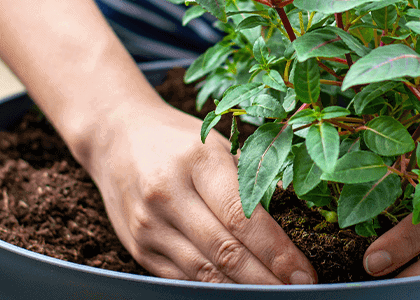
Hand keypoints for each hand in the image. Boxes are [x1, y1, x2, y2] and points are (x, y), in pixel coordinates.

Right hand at [84, 101, 316, 283]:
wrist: (115, 137)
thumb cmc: (180, 141)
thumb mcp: (218, 144)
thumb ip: (252, 178)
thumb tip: (297, 221)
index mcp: (198, 161)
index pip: (243, 217)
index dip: (277, 251)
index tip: (303, 272)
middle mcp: (168, 194)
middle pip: (225, 251)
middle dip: (267, 278)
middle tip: (298, 290)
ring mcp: (149, 224)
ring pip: (203, 273)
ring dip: (243, 290)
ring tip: (274, 295)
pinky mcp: (138, 247)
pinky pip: (182, 279)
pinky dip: (213, 289)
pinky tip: (238, 292)